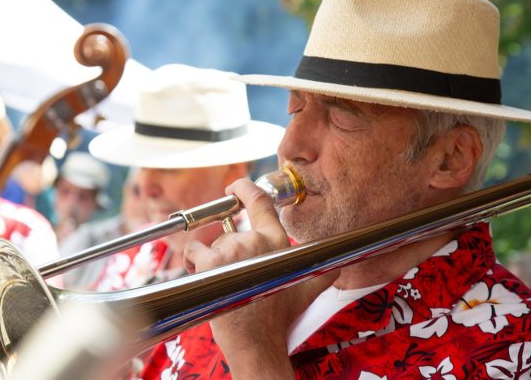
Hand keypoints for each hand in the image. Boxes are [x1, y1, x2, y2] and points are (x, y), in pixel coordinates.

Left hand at [184, 179, 337, 379]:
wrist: (258, 342)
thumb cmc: (279, 318)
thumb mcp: (307, 290)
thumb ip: (323, 273)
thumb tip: (338, 268)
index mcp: (277, 241)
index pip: (260, 202)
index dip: (244, 188)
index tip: (234, 187)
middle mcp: (256, 240)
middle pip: (231, 232)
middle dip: (227, 251)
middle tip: (233, 275)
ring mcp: (233, 249)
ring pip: (213, 243)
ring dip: (212, 260)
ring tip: (223, 282)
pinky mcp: (212, 262)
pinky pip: (194, 251)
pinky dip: (192, 261)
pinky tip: (201, 276)